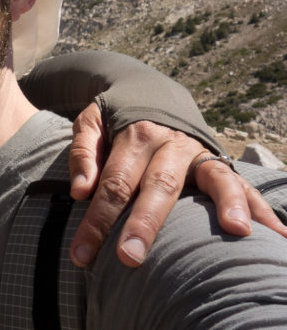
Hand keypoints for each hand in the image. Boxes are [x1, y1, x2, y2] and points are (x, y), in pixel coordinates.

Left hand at [66, 103, 286, 267]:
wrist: (150, 90)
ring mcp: (200, 154)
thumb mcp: (90, 122)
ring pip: (215, 179)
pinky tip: (277, 234)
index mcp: (136, 135)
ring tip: (236, 231)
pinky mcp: (218, 164)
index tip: (81, 253)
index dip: (97, 220)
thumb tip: (80, 192)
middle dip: (146, 223)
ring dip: (227, 204)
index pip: (114, 183)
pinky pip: (242, 184)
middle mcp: (171, 144)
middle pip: (159, 186)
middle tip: (131, 257)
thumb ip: (83, 153)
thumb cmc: (115, 118)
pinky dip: (260, 207)